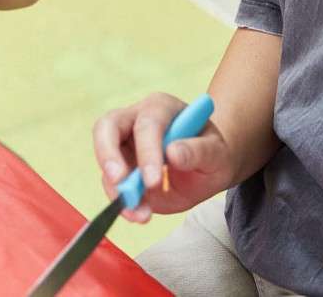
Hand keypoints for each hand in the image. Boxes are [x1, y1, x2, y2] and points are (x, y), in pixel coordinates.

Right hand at [92, 92, 237, 222]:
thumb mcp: (217, 152)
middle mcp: (136, 120)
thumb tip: (174, 153)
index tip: (152, 181)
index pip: (146, 124)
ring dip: (116, 188)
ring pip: (104, 157)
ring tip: (139, 213)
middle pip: (107, 126)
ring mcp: (124, 142)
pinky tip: (139, 214)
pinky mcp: (120, 166)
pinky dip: (122, 202)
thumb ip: (199, 151)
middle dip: (108, 155)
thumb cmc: (212, 153)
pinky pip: (112, 183)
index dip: (146, 151)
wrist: (207, 166)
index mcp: (162, 108)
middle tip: (120, 184)